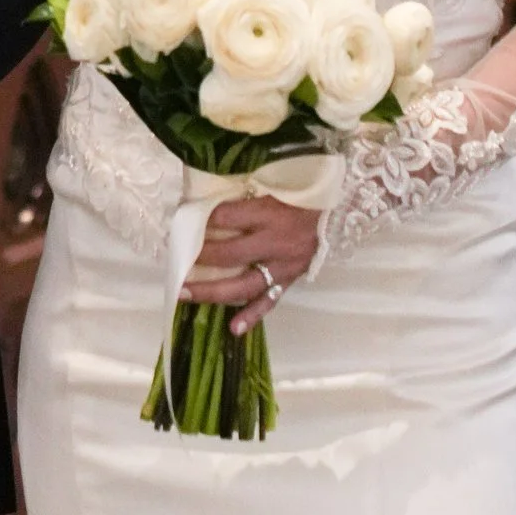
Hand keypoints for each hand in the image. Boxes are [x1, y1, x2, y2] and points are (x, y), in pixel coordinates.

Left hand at [183, 190, 324, 329]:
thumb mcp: (274, 185)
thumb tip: (207, 203)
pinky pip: (270, 301)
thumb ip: (244, 196)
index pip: (228, 217)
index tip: (183, 220)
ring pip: (244, 284)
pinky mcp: (291, 279)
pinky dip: (252, 316)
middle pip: (231, 253)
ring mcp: (284, 265)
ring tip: (184, 295)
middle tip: (175, 260)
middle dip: (200, 257)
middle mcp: (276, 242)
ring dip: (212, 291)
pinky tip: (234, 329)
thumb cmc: (300, 194)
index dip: (204, 219)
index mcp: (271, 212)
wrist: (340, 209)